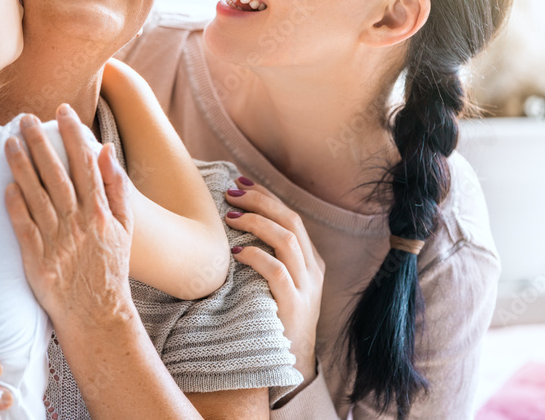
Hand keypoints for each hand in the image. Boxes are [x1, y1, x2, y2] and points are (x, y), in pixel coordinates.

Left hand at [4, 104, 135, 327]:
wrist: (97, 313)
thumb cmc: (110, 267)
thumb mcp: (125, 227)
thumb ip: (116, 188)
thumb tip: (106, 151)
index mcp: (100, 212)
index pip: (84, 163)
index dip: (72, 134)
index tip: (62, 112)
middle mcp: (78, 222)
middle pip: (56, 174)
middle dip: (40, 142)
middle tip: (24, 118)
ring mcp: (56, 240)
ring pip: (35, 195)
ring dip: (21, 166)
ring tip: (8, 141)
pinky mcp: (37, 260)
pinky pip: (24, 227)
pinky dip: (15, 205)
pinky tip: (5, 185)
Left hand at [224, 178, 324, 381]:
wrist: (292, 362)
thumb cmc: (275, 317)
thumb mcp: (277, 283)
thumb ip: (266, 256)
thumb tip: (233, 224)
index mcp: (311, 261)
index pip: (291, 216)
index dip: (266, 196)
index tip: (240, 182)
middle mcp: (313, 270)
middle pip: (291, 221)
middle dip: (260, 202)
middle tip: (231, 192)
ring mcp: (307, 288)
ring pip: (288, 241)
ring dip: (257, 223)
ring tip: (230, 217)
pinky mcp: (295, 306)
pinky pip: (277, 272)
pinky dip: (256, 256)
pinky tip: (236, 251)